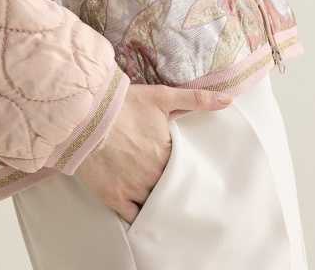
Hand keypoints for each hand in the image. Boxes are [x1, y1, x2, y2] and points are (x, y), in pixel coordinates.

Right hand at [74, 84, 231, 223]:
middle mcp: (154, 175)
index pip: (184, 168)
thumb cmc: (123, 104)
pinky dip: (141, 218)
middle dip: (173, 184)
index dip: (184, 167)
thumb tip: (227, 99)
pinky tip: (146, 215)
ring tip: (163, 198)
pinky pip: (134, 217)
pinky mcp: (115, 197)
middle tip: (174, 181)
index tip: (185, 165)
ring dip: (160, 201)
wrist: (86, 115)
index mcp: (167, 153)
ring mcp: (135, 189)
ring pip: (156, 204)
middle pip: (171, 187)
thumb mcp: (162, 96)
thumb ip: (196, 99)